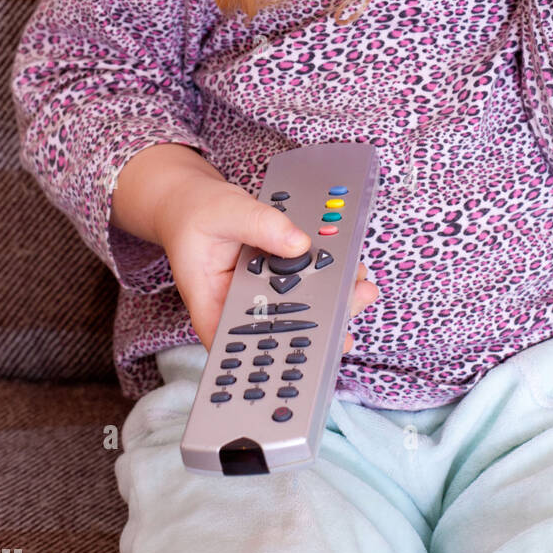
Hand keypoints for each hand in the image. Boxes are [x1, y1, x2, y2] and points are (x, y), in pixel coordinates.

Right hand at [154, 174, 379, 353]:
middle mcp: (240, 306)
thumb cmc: (197, 213)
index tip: (312, 347)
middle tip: (352, 305)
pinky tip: (347, 267)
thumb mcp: (226, 211)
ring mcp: (260, 294)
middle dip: (321, 322)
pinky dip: (326, 274)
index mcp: (215, 305)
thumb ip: (260, 224)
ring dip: (332, 298)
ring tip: (360, 286)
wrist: (192, 201)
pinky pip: (302, 281)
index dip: (280, 351)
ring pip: (299, 306)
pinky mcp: (275, 277)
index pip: (244, 343)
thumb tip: (299, 244)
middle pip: (282, 327)